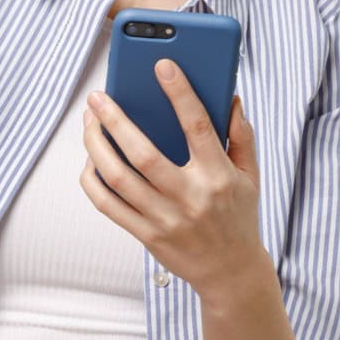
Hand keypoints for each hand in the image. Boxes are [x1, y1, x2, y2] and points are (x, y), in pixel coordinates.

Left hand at [79, 58, 264, 295]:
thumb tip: (229, 97)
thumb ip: (241, 136)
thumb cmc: (238, 217)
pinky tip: (90, 160)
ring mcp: (165, 219)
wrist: (230, 273)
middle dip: (115, 119)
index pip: (197, 126)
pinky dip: (93, 180)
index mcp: (218, 176)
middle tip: (99, 98)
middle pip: (143, 153)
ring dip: (96, 146)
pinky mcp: (146, 235)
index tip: (162, 66)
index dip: (180, 93)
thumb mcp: (250, 176)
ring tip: (89, 123)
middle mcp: (190, 197)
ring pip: (118, 177)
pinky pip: (108, 205)